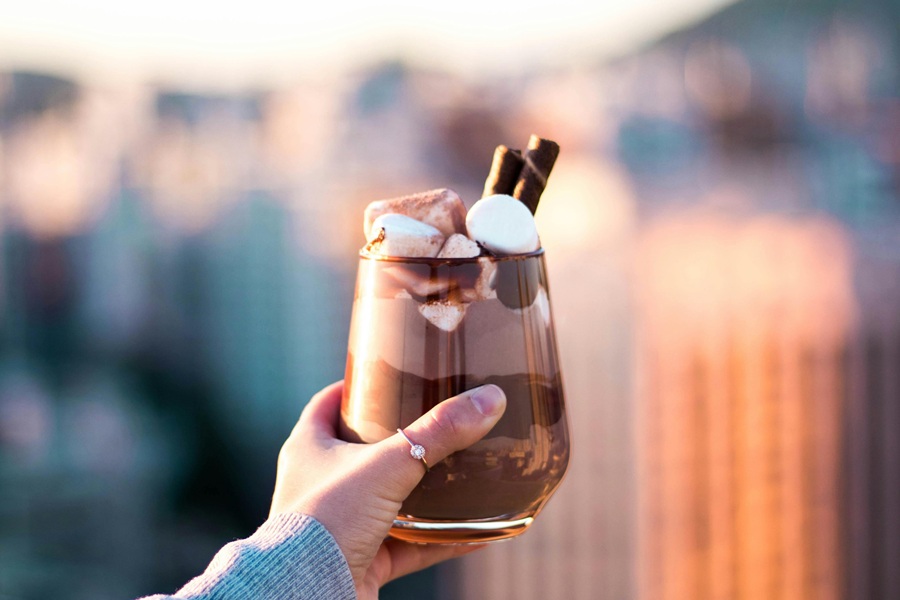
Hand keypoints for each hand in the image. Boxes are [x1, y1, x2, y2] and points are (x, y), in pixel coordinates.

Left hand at [270, 381, 506, 599]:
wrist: (310, 593)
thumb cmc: (329, 518)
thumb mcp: (387, 464)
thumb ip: (438, 433)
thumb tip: (488, 399)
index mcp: (309, 448)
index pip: (327, 405)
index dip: (354, 388)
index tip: (389, 377)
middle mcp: (320, 484)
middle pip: (361, 451)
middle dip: (399, 439)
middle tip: (436, 422)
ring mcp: (341, 524)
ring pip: (389, 501)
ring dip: (424, 493)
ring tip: (463, 474)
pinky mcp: (362, 560)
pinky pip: (409, 546)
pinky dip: (440, 540)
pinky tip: (476, 534)